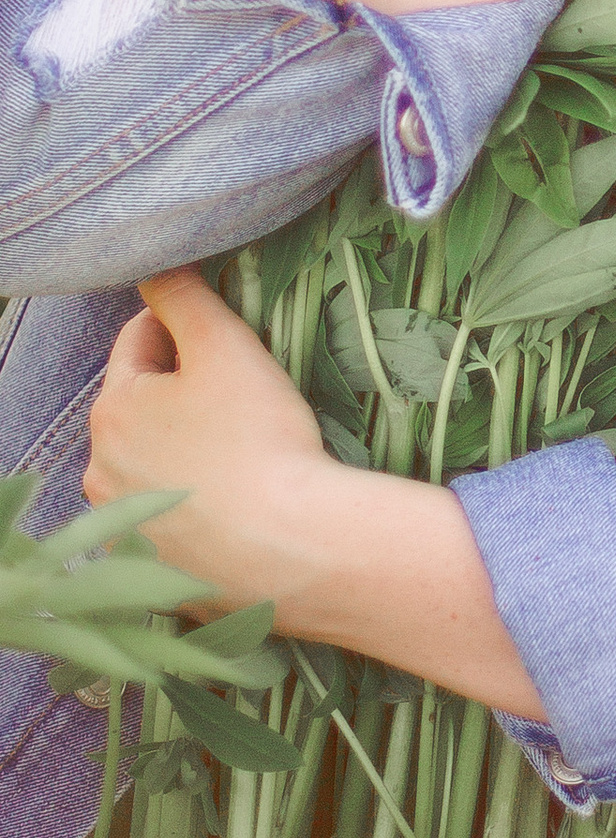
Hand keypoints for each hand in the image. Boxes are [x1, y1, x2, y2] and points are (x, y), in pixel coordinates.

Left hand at [84, 272, 541, 714]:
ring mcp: (126, 528)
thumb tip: (157, 266)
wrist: (292, 548)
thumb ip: (185, 297)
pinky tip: (237, 504)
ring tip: (242, 454)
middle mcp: (101, 471)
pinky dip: (194, 505)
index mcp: (113, 410)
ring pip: (151, 466)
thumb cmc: (259, 438)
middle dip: (180, 395)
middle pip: (140, 409)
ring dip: (182, 452)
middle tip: (242, 397)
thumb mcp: (227, 346)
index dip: (182, 329)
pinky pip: (171, 520)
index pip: (137, 343)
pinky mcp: (156, 572)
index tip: (225, 335)